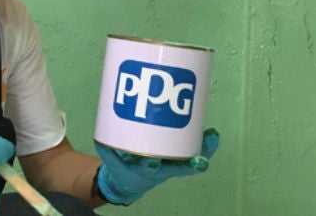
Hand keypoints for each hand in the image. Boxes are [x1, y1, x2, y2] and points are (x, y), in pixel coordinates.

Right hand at [95, 128, 219, 204]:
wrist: (131, 181)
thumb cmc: (124, 168)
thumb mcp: (112, 162)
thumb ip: (108, 149)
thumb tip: (102, 136)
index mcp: (144, 172)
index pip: (147, 170)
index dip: (149, 165)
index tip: (152, 161)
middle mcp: (162, 170)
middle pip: (179, 169)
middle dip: (190, 165)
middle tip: (200, 161)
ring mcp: (172, 163)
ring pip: (190, 159)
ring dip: (203, 150)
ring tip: (213, 137)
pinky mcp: (178, 154)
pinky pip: (193, 150)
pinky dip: (203, 143)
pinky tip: (211, 133)